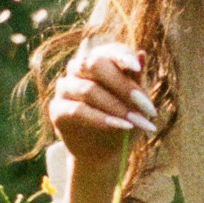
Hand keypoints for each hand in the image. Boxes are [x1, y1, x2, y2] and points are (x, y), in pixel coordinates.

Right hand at [48, 39, 157, 168]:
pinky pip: (78, 110)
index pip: (108, 50)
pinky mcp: (56, 109)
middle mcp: (77, 69)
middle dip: (122, 85)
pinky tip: (122, 126)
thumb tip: (142, 53)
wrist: (103, 152)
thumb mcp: (134, 102)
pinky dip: (102, 119)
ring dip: (117, 107)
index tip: (137, 68)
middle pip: (95, 64)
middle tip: (146, 106)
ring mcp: (64, 88)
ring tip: (138, 122)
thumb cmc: (122, 119)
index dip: (122, 55)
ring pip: (88, 89)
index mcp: (98, 60)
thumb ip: (136, 79)